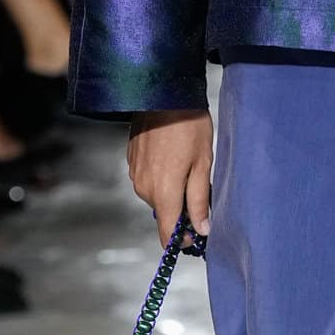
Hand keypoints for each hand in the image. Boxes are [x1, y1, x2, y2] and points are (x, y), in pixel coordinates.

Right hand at [127, 109, 211, 246]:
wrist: (163, 93)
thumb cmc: (188, 125)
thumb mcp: (203, 164)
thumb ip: (200, 200)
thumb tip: (202, 229)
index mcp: (164, 192)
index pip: (166, 232)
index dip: (181, 240)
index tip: (196, 237)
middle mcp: (144, 187)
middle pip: (164, 212)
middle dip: (181, 207)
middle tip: (200, 186)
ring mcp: (135, 174)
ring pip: (156, 196)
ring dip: (171, 190)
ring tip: (187, 165)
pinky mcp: (131, 162)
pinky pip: (148, 180)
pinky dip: (161, 176)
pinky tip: (172, 157)